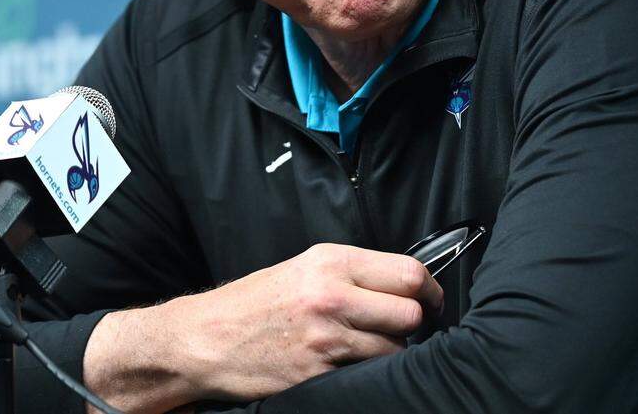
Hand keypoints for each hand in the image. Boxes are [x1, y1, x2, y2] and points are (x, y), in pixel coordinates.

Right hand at [179, 242, 442, 401]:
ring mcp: (326, 337)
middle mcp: (332, 295)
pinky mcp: (319, 373)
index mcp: (331, 262)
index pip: (408, 273)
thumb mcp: (303, 268)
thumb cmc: (255, 302)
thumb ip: (352, 273)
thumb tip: (402, 284)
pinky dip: (367, 373)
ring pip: (395, 349)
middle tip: (404, 328)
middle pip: (410, 312)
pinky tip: (350, 365)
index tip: (433, 299)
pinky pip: (367, 375)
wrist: (205, 338)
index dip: (430, 290)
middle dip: (414, 323)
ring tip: (371, 347)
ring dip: (392, 351)